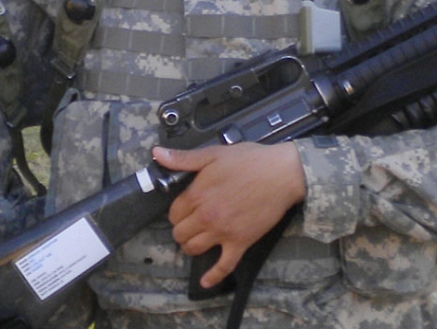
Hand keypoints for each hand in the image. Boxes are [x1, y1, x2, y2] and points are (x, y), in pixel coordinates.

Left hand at [152, 142, 305, 289]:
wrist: (280, 174)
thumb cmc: (248, 161)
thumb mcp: (212, 154)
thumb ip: (182, 158)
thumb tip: (156, 153)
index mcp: (197, 195)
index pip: (173, 213)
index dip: (176, 211)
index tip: (184, 208)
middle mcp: (206, 217)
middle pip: (180, 233)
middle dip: (181, 228)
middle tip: (189, 223)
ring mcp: (222, 232)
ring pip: (194, 249)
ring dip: (190, 246)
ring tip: (194, 240)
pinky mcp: (240, 243)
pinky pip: (224, 266)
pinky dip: (213, 276)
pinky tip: (205, 282)